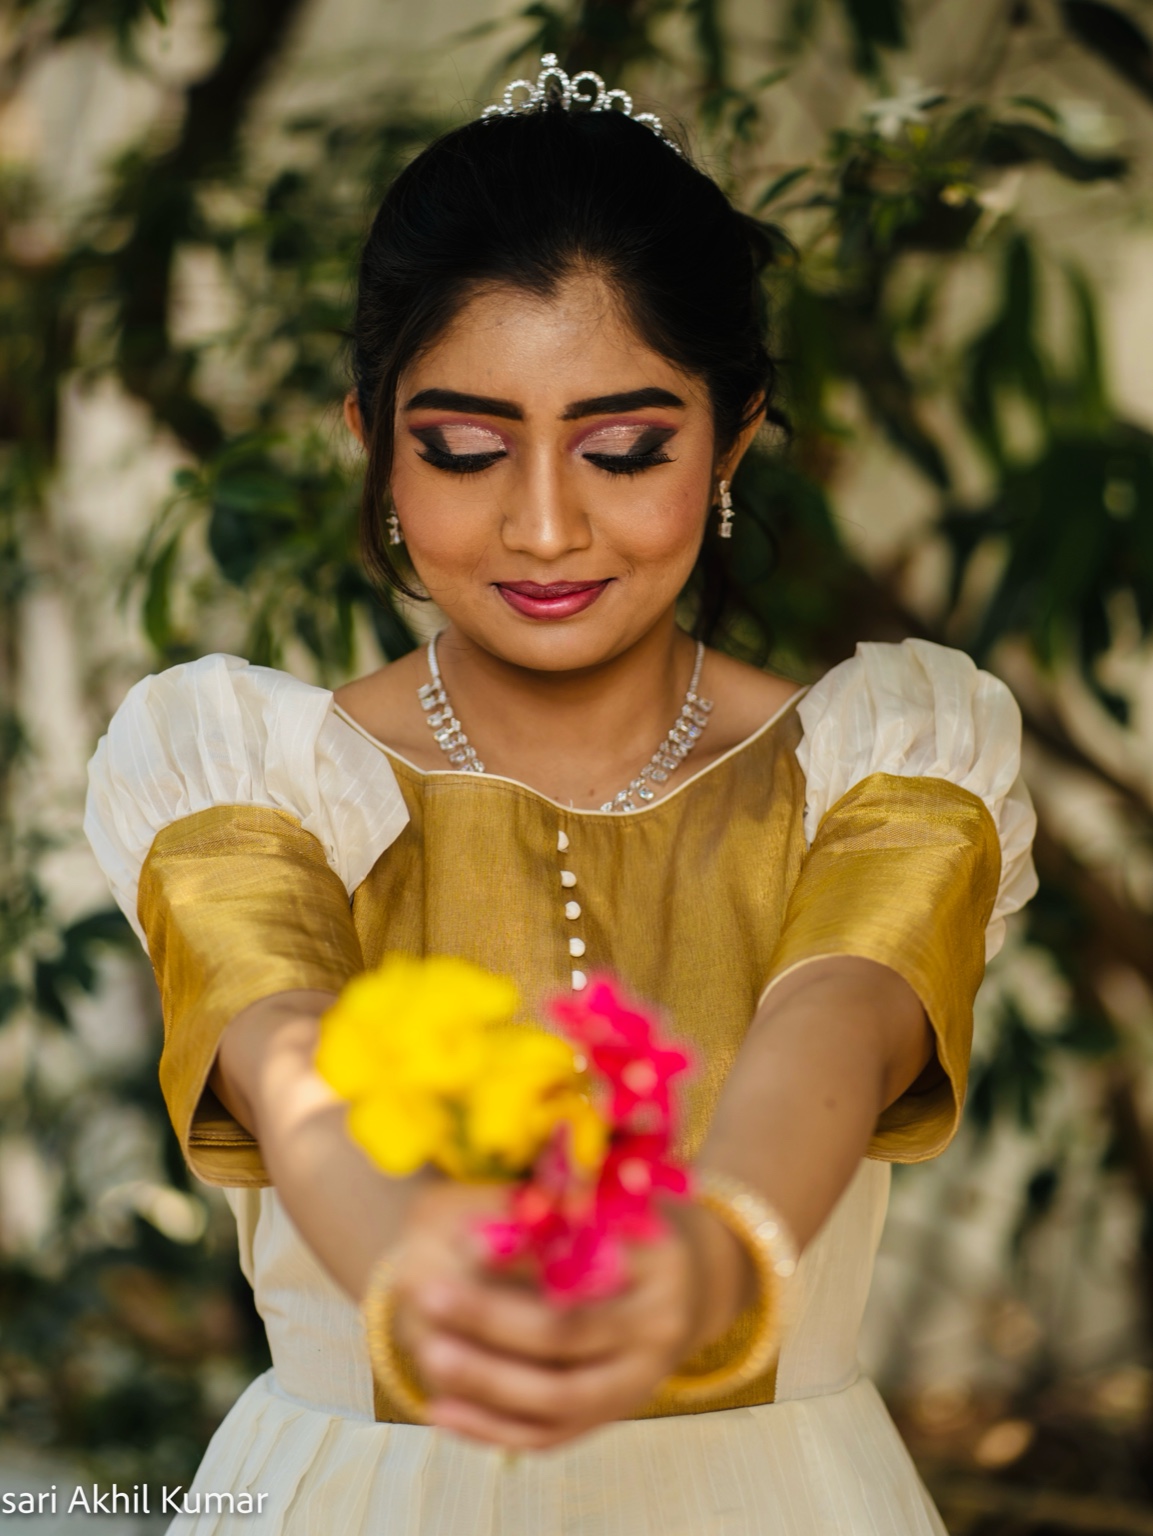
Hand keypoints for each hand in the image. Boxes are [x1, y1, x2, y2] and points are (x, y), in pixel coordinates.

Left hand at [387, 1181, 750, 1450]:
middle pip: (566, 1337)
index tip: (461, 1238)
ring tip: (429, 1353)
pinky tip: (440, 1410)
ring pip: (557, 1399)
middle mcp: (657, 1330)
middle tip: (429, 1293)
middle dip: (491, 1319)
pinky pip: (548, 1436)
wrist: (695, 1286)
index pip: (587, 1265)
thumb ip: (558, 1216)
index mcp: (660, 1263)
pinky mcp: (612, 1416)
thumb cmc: (635, 1226)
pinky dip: (491, 1428)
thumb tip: (474, 1234)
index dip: (522, 1255)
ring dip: (486, 1383)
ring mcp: (638, 1384)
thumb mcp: (614, 1203)